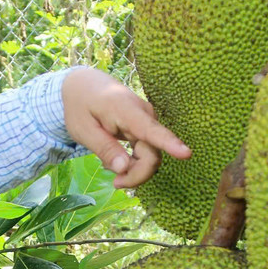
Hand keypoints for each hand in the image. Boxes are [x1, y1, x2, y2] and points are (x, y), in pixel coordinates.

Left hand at [61, 67, 189, 187]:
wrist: (84, 85)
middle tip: (115, 183)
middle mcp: (144, 115)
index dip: (170, 144)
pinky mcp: (147, 127)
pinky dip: (133, 161)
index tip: (186, 154)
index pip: (151, 130)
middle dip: (136, 175)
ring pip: (151, 156)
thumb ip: (104, 149)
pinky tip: (116, 159)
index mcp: (126, 111)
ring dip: (133, 169)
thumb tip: (124, 169)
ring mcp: (148, 121)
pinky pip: (147, 152)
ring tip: (109, 165)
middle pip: (152, 155)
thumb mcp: (83, 130)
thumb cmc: (81, 106)